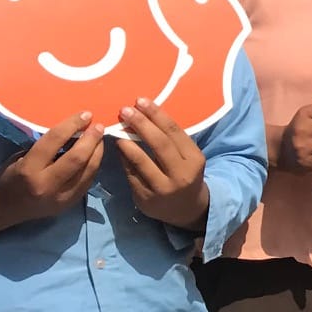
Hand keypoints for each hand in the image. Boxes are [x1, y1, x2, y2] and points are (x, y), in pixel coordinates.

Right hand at [0, 113, 106, 231]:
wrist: (5, 210)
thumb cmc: (10, 178)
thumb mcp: (21, 158)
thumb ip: (46, 147)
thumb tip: (73, 131)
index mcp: (29, 169)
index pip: (54, 141)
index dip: (72, 125)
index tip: (86, 115)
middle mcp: (47, 184)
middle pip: (77, 158)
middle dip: (92, 139)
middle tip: (98, 126)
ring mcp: (61, 197)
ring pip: (89, 170)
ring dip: (98, 151)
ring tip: (100, 138)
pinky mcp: (71, 204)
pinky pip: (89, 180)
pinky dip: (94, 165)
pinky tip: (95, 155)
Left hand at [114, 100, 209, 229]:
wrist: (186, 209)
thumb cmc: (185, 175)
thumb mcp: (188, 158)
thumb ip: (171, 142)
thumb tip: (145, 116)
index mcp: (194, 160)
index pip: (175, 132)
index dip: (157, 115)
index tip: (141, 101)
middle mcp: (181, 174)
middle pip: (159, 144)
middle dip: (141, 124)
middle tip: (125, 110)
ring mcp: (163, 188)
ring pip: (142, 160)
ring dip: (127, 142)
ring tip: (116, 129)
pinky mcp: (146, 198)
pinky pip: (131, 174)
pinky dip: (123, 159)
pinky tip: (118, 149)